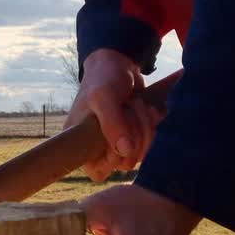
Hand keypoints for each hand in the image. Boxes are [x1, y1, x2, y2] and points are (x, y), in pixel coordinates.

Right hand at [66, 49, 161, 181]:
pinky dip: (154, 127)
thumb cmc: (104, 78)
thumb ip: (113, 123)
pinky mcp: (134, 137)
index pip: (97, 171)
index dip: (113, 157)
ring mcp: (117, 143)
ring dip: (145, 128)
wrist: (119, 63)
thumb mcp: (104, 97)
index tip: (119, 132)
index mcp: (80, 143)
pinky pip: (150, 145)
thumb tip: (126, 151)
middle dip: (134, 134)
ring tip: (138, 104)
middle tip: (131, 108)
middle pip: (125, 162)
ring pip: (140, 154)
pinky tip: (150, 110)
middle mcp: (97, 147)